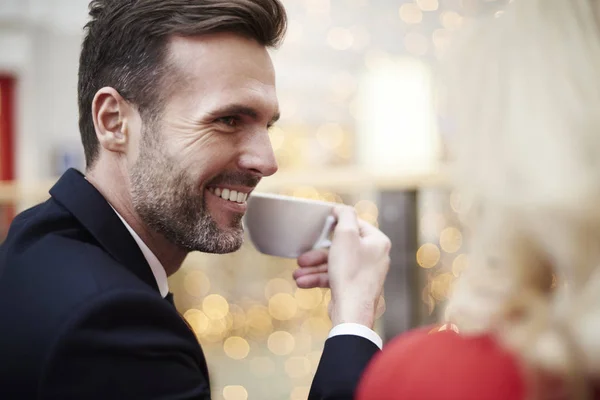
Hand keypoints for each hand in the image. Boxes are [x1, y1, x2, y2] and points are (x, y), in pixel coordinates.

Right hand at [293, 205, 390, 328]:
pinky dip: (318, 279)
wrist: (352, 311)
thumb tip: (341, 208)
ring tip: (296, 273)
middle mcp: (374, 257)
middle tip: (301, 258)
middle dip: (317, 254)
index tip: (322, 224)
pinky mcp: (354, 287)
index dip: (336, 224)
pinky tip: (301, 282)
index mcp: (377, 242)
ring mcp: (364, 274)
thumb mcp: (346, 235)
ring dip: (313, 268)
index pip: (355, 225)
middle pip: (341, 247)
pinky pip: (334, 278)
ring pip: (334, 264)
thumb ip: (344, 215)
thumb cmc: (351, 272)